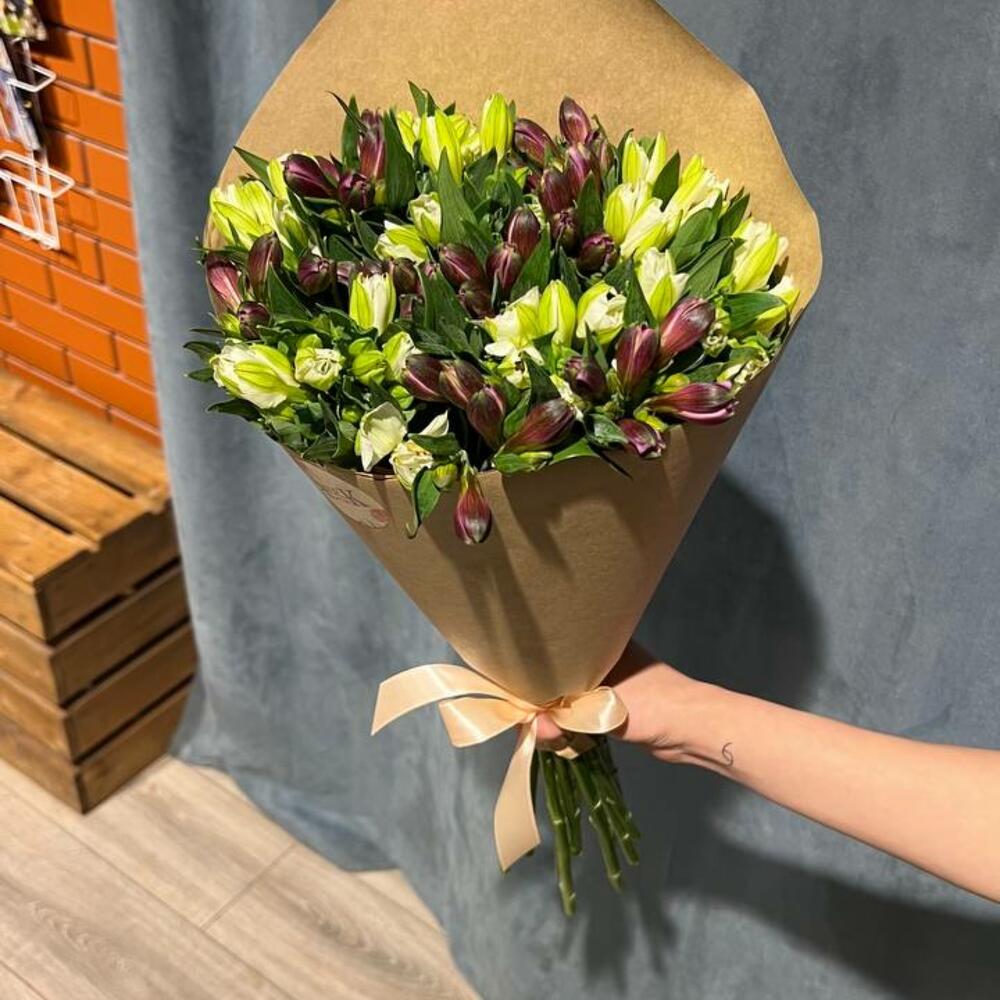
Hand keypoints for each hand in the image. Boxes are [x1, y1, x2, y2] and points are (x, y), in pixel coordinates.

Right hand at [536, 641, 704, 761]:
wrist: (692, 729)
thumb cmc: (653, 704)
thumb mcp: (602, 710)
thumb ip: (564, 719)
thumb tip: (533, 730)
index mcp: (599, 645)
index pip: (556, 651)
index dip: (533, 666)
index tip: (515, 683)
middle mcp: (601, 659)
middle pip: (558, 676)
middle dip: (541, 695)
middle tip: (522, 710)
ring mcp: (607, 684)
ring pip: (568, 697)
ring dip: (555, 713)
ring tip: (538, 725)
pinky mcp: (612, 708)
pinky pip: (580, 714)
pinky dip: (568, 724)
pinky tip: (556, 734)